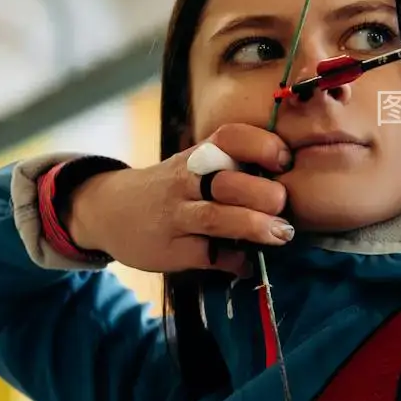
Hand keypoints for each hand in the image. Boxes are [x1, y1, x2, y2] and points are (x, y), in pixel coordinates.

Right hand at [67, 124, 293, 274]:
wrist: (109, 210)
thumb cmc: (171, 186)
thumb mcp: (194, 165)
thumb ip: (234, 168)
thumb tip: (292, 181)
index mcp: (197, 155)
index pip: (229, 138)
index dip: (261, 146)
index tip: (285, 160)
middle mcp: (185, 181)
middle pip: (227, 181)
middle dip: (263, 193)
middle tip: (284, 203)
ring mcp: (176, 216)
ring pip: (216, 218)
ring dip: (254, 226)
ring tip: (282, 234)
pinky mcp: (170, 250)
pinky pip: (208, 256)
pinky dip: (234, 261)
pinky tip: (247, 263)